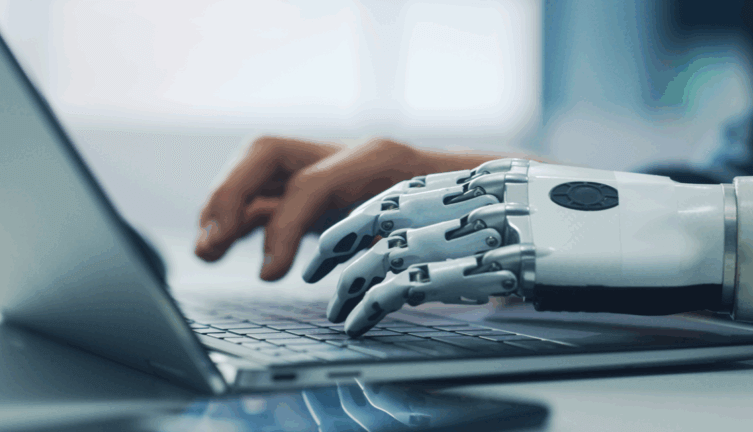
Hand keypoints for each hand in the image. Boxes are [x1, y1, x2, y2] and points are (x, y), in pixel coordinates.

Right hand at [195, 136, 515, 280]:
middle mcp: (345, 154)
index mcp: (376, 160)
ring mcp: (329, 166)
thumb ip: (395, 257)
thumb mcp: (432, 237)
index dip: (283, 229)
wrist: (476, 190)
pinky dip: (244, 217)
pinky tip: (225, 243)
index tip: (271, 275)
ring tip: (206, 248)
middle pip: (268, 153)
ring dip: (225, 205)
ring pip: (260, 171)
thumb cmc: (458, 216)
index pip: (309, 186)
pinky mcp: (321, 187)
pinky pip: (271, 193)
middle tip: (211, 243)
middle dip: (229, 195)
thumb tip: (360, 302)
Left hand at [306, 160, 728, 335]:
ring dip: (353, 282)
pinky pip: (418, 283)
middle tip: (317, 273)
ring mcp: (492, 228)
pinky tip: (361, 321)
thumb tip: (447, 246)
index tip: (336, 242)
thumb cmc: (605, 227)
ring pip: (393, 249)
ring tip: (336, 309)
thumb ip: (491, 214)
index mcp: (488, 175)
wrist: (664, 230)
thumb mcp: (538, 205)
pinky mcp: (501, 267)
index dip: (360, 217)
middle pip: (386, 214)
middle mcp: (483, 193)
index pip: (401, 190)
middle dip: (341, 245)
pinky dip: (377, 303)